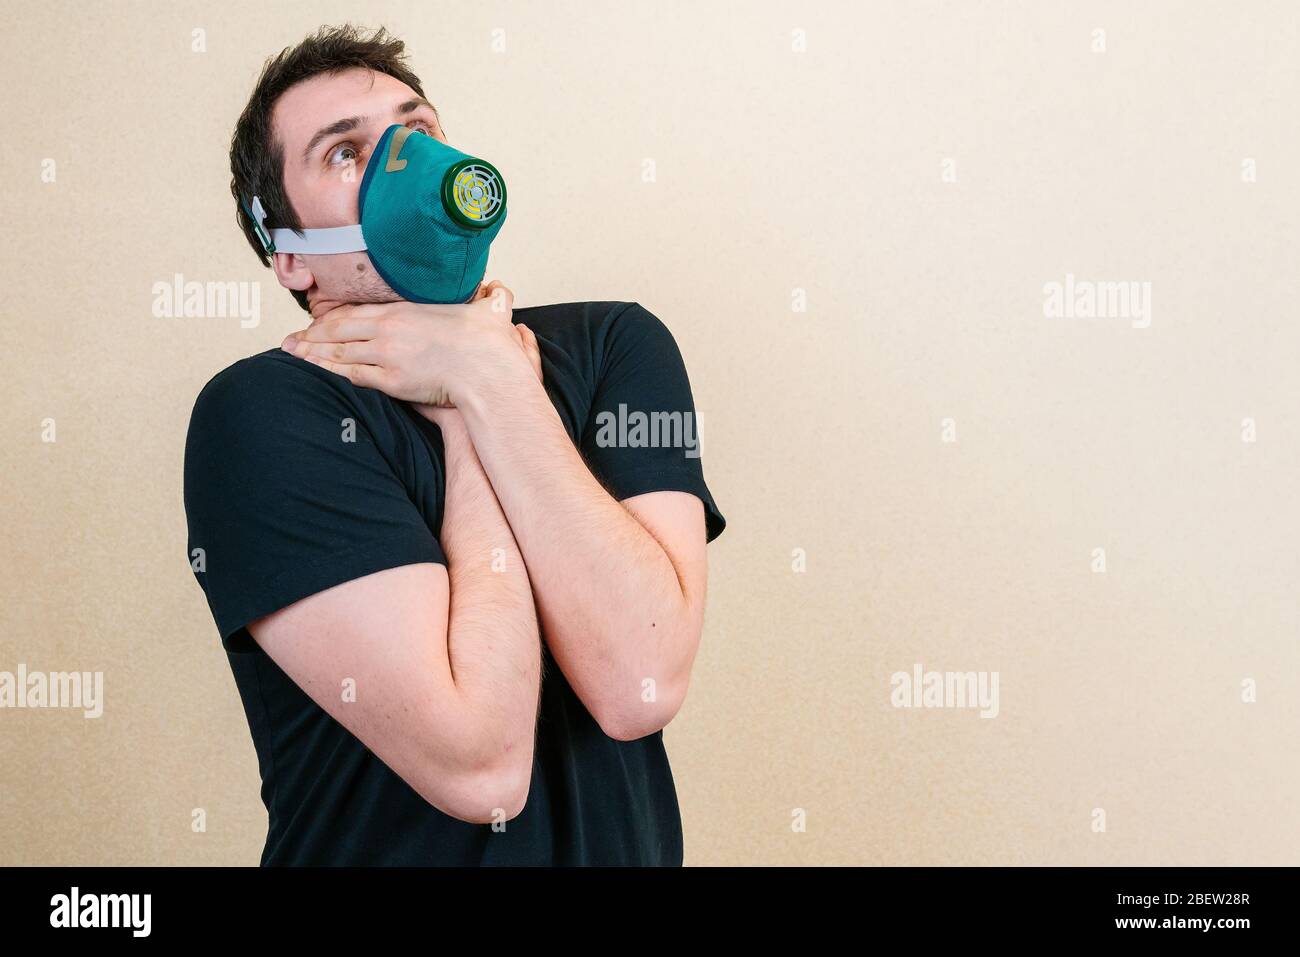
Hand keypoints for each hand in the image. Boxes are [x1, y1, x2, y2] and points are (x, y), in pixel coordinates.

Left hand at [280, 282, 535, 407]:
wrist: (489, 368)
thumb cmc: (491, 344)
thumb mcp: (490, 310)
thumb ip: (491, 299)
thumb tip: (501, 291)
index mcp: (407, 310)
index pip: (360, 310)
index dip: (336, 316)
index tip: (320, 320)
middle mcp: (391, 329)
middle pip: (340, 328)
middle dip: (312, 333)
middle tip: (292, 337)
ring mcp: (388, 354)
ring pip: (340, 350)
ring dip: (313, 351)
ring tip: (292, 352)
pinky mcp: (391, 379)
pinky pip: (352, 374)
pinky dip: (330, 370)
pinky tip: (314, 369)